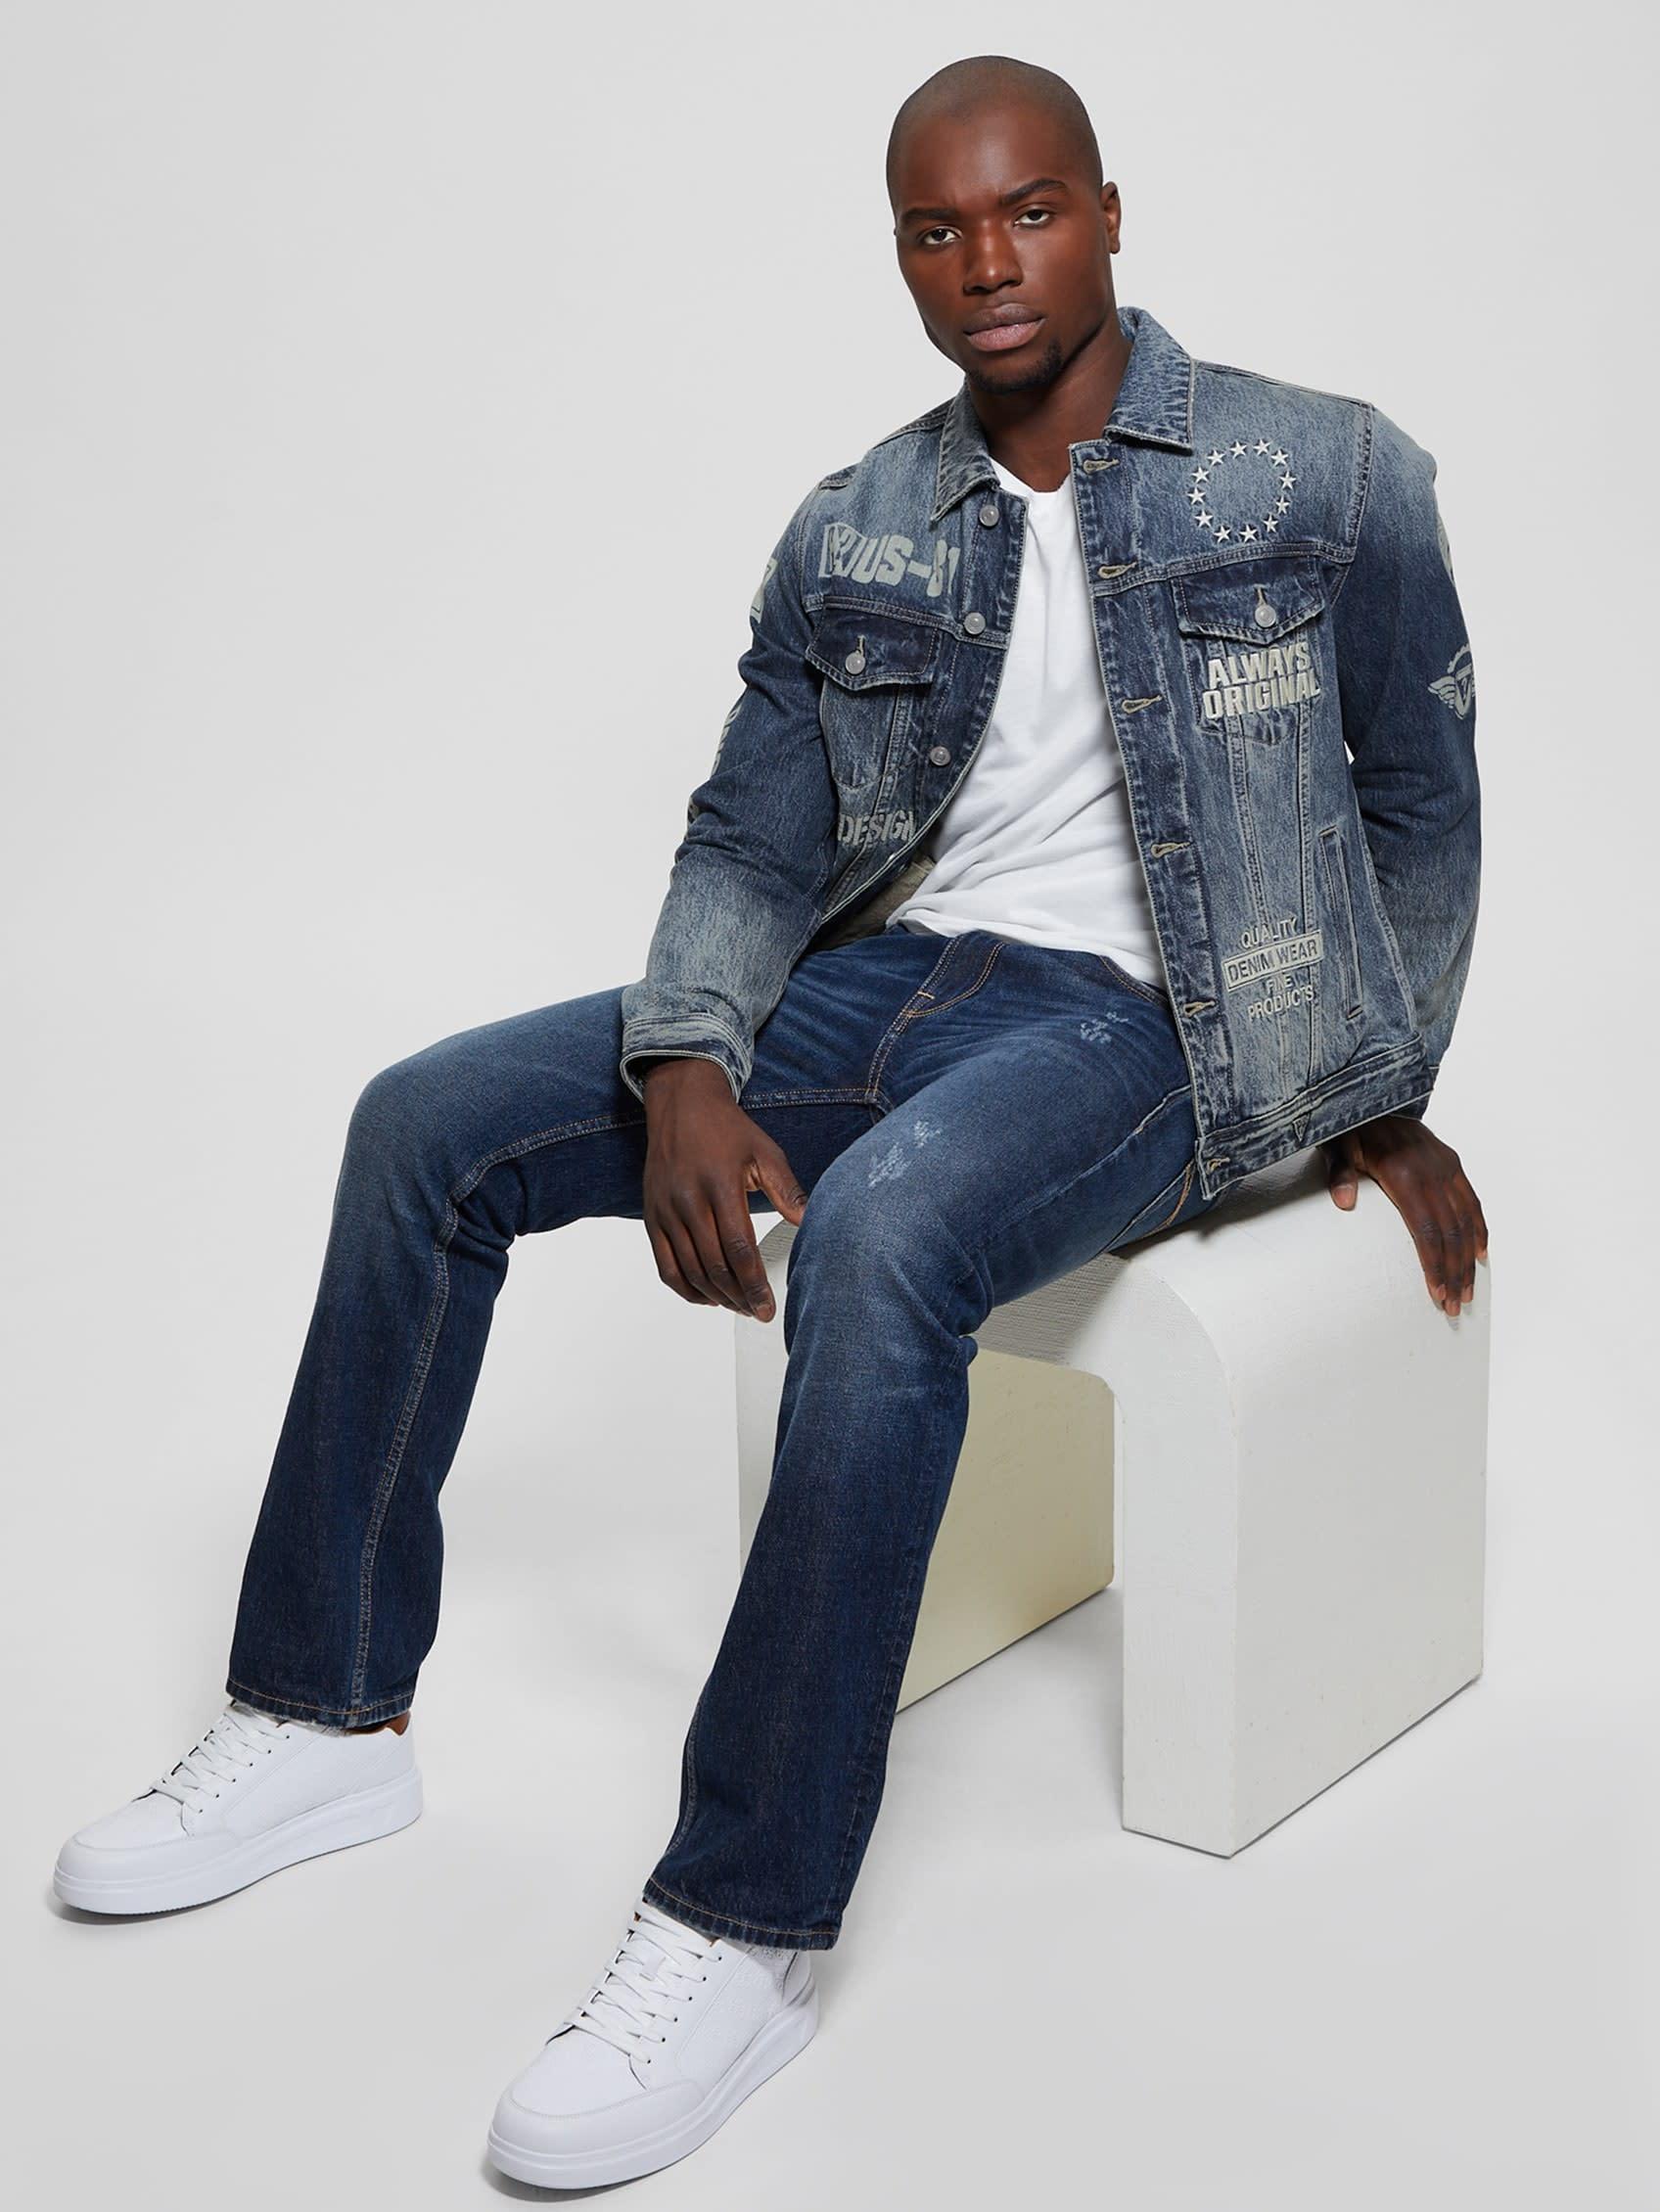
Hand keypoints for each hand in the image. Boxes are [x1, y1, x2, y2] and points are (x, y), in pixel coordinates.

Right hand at [638, 1058, 807, 1321]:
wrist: (681, 1105)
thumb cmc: (727, 1130)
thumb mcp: (765, 1152)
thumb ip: (788, 1191)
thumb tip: (810, 1225)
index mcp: (720, 1185)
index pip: (738, 1248)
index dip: (754, 1284)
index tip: (768, 1307)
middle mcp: (687, 1200)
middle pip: (714, 1266)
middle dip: (738, 1297)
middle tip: (757, 1312)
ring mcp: (665, 1211)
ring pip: (689, 1271)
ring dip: (715, 1297)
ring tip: (738, 1306)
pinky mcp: (651, 1217)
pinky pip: (665, 1266)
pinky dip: (685, 1289)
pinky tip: (707, 1297)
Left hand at [1325, 1115, 1487, 1315]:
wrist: (1372, 1094)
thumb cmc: (1351, 1128)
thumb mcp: (1338, 1147)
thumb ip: (1341, 1175)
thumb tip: (1343, 1203)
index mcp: (1404, 1174)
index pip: (1426, 1231)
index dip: (1434, 1264)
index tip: (1437, 1293)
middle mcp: (1431, 1172)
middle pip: (1451, 1232)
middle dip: (1455, 1272)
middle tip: (1455, 1305)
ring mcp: (1445, 1167)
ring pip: (1466, 1220)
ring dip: (1468, 1258)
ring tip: (1468, 1290)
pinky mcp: (1451, 1162)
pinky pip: (1471, 1200)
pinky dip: (1479, 1227)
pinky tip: (1480, 1252)